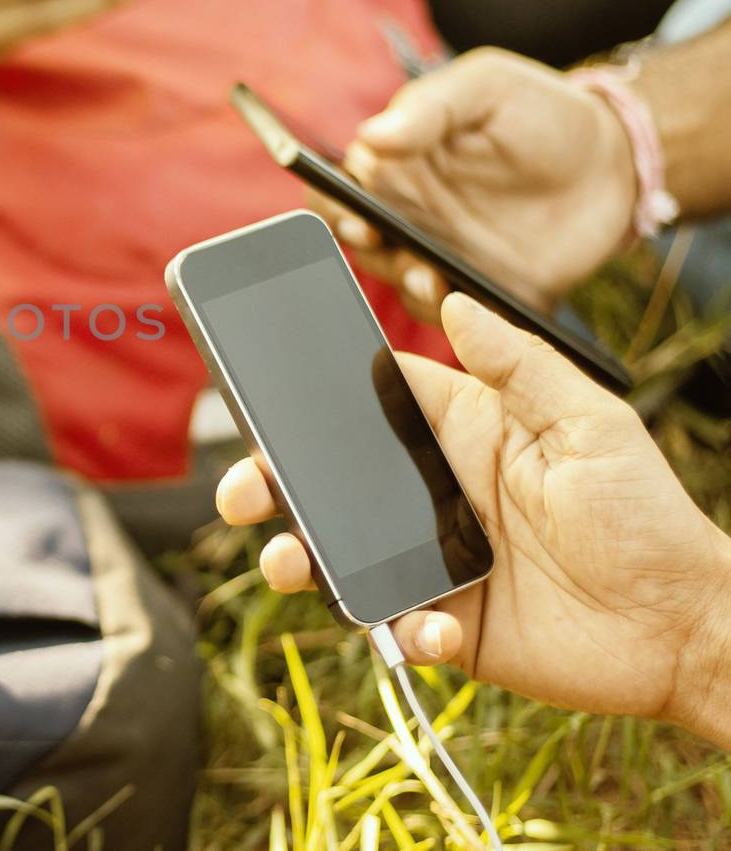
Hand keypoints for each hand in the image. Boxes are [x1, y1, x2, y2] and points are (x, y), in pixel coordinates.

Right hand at [216, 294, 730, 746]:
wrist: (686, 627)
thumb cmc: (646, 515)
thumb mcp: (589, 424)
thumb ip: (519, 366)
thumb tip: (454, 299)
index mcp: (461, 437)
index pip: (370, 405)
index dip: (312, 398)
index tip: (262, 392)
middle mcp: (433, 497)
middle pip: (330, 483)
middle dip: (272, 483)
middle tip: (244, 490)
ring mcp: (432, 563)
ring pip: (338, 555)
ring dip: (300, 558)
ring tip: (290, 563)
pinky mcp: (444, 627)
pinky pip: (395, 626)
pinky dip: (399, 630)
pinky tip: (431, 629)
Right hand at [320, 48, 637, 322]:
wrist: (618, 164)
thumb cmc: (544, 113)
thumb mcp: (488, 88)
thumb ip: (430, 107)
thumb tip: (370, 136)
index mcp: (395, 167)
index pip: (335, 191)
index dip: (331, 207)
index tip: (353, 212)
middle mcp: (407, 217)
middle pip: (355, 245)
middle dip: (361, 251)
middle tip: (381, 243)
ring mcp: (441, 258)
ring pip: (396, 284)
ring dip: (402, 284)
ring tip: (428, 278)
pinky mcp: (479, 293)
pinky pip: (448, 318)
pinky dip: (448, 317)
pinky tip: (463, 302)